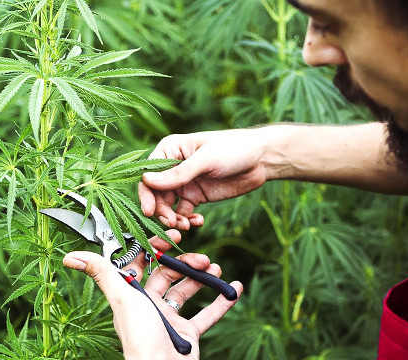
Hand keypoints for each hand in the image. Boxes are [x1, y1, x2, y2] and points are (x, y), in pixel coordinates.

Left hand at [63, 230, 242, 358]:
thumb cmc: (141, 337)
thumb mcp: (123, 298)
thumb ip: (103, 273)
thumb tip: (70, 256)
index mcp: (133, 295)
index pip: (143, 263)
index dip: (156, 247)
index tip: (174, 236)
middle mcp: (150, 305)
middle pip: (169, 274)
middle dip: (186, 263)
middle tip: (202, 258)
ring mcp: (170, 319)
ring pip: (188, 290)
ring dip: (203, 277)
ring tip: (216, 269)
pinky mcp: (188, 334)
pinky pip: (207, 314)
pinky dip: (222, 302)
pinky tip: (234, 289)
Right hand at [139, 129, 270, 229]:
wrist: (261, 159)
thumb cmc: (233, 148)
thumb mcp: (205, 159)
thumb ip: (178, 173)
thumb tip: (147, 180)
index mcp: (170, 150)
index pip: (148, 174)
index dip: (146, 193)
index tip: (149, 210)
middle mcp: (173, 167)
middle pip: (156, 194)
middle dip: (161, 211)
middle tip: (172, 223)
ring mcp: (184, 183)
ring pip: (168, 206)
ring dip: (173, 218)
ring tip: (185, 225)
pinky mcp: (196, 196)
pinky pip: (184, 213)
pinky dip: (187, 220)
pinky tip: (197, 222)